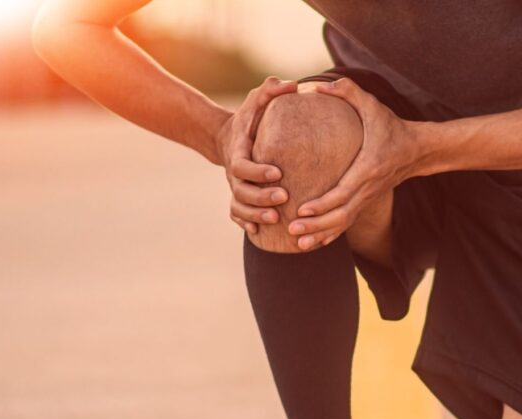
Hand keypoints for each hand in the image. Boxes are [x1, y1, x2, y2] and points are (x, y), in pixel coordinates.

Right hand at [216, 76, 298, 233]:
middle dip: (261, 197)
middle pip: (241, 190)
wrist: (229, 136)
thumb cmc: (250, 117)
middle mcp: (234, 172)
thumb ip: (271, 90)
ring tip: (275, 219)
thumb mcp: (257, 99)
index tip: (278, 173)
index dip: (258, 172)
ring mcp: (235, 185)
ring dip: (255, 213)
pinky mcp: (238, 195)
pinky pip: (235, 214)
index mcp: (238, 151)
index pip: (243, 165)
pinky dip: (245, 222)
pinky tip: (258, 231)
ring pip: (238, 205)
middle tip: (283, 198)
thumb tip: (292, 85)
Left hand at [289, 78, 423, 249]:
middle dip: (316, 225)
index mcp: (368, 167)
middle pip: (341, 214)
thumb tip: (317, 86)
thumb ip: (347, 91)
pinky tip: (314, 243)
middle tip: (292, 230)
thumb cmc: (391, 126)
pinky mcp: (366, 202)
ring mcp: (368, 198)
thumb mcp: (372, 105)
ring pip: (343, 224)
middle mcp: (368, 188)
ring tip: (298, 244)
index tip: (302, 209)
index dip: (323, 203)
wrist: (417, 149)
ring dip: (321, 235)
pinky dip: (331, 235)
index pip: (344, 191)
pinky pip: (347, 223)